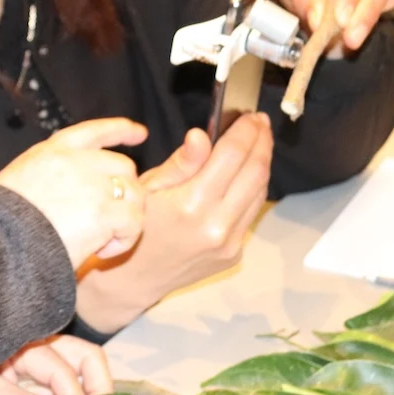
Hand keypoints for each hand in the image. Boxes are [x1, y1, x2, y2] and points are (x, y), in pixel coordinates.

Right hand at [0, 118, 148, 268]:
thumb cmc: (0, 222)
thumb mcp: (20, 181)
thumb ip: (49, 177)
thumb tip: (69, 195)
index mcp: (53, 151)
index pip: (96, 131)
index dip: (121, 130)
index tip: (139, 134)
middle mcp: (77, 161)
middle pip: (123, 166)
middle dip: (124, 191)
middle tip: (111, 219)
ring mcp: (93, 185)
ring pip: (134, 194)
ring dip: (126, 218)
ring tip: (103, 241)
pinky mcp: (105, 213)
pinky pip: (133, 223)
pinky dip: (123, 240)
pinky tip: (101, 252)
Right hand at [75, 117, 271, 334]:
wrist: (132, 279)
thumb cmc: (131, 227)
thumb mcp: (146, 189)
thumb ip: (180, 163)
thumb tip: (201, 136)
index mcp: (192, 204)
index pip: (232, 156)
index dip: (246, 131)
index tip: (250, 115)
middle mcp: (217, 225)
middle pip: (255, 172)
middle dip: (262, 142)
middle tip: (260, 123)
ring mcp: (229, 243)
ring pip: (259, 193)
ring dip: (261, 164)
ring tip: (257, 143)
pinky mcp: (234, 254)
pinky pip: (249, 214)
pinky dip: (250, 190)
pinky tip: (242, 176)